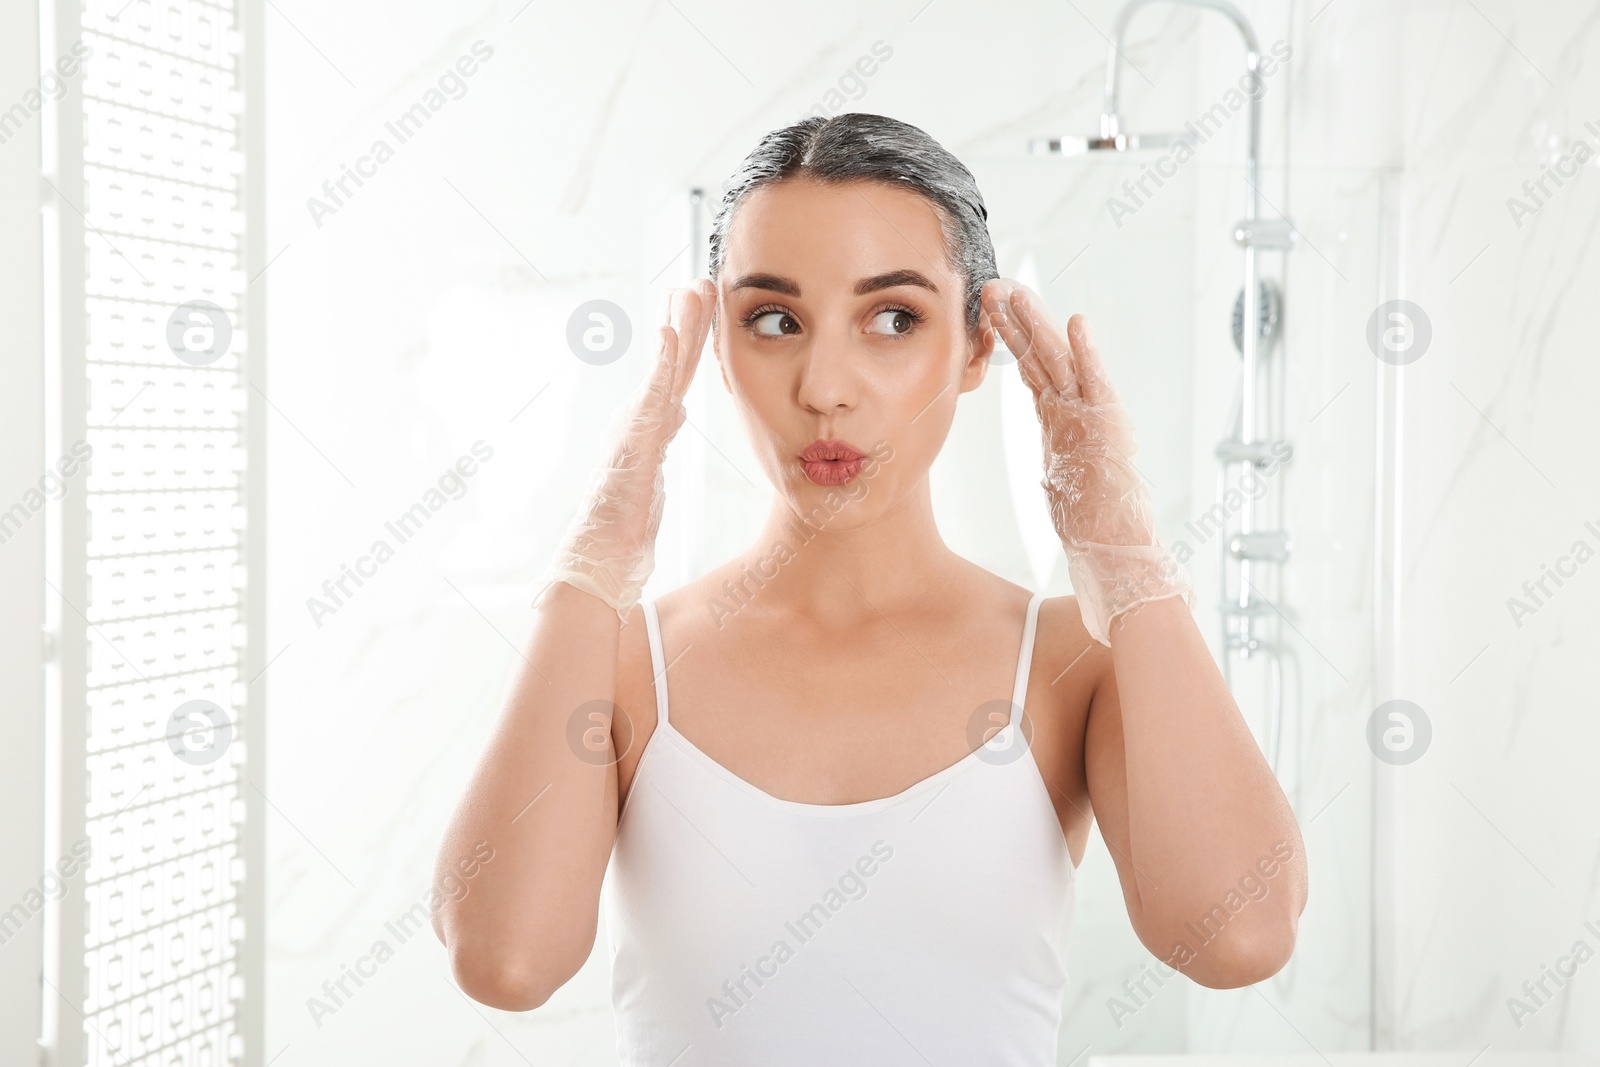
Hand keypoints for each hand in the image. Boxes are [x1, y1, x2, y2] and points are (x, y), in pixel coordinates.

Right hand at [537, 279, 715, 619]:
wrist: (599, 559)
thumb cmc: (621, 528)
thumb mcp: (651, 471)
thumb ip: (659, 438)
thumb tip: (674, 411)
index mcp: (649, 426)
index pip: (676, 375)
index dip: (692, 339)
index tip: (701, 303)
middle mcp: (640, 420)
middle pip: (673, 363)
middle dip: (689, 319)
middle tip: (703, 279)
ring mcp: (635, 428)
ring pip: (664, 371)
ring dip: (679, 328)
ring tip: (690, 289)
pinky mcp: (633, 442)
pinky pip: (651, 396)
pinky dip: (661, 364)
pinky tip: (668, 333)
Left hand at [983, 279, 1192, 644]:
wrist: (1118, 548)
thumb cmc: (1095, 524)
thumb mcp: (1064, 485)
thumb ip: (1059, 465)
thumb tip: (1051, 466)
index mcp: (1064, 423)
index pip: (1033, 373)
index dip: (1011, 341)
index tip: (990, 313)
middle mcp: (1078, 412)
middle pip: (1041, 357)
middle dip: (1017, 321)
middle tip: (992, 287)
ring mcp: (1093, 418)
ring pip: (1061, 362)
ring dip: (1039, 325)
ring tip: (1017, 291)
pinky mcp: (1109, 430)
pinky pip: (1095, 386)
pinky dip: (1088, 354)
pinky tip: (1078, 323)